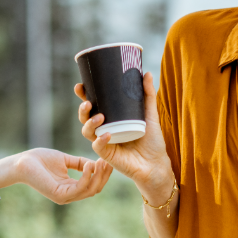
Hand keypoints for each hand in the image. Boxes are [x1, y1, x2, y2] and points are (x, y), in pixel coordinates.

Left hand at [0, 149, 112, 203]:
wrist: (23, 161)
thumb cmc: (40, 159)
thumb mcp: (65, 160)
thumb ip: (79, 163)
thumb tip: (94, 163)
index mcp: (70, 188)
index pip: (92, 185)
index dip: (102, 174)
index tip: (108, 160)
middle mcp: (69, 195)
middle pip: (94, 190)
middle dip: (104, 176)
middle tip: (108, 161)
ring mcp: (64, 197)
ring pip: (89, 190)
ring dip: (98, 176)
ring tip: (101, 162)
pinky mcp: (59, 195)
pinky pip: (79, 188)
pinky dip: (87, 176)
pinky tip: (89, 165)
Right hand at [75, 72, 174, 202]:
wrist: (157, 164)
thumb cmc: (152, 141)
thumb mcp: (150, 115)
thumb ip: (147, 95)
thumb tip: (146, 73)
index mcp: (111, 119)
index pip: (94, 106)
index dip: (84, 96)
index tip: (80, 86)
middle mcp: (104, 130)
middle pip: (85, 118)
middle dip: (82, 109)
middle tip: (87, 102)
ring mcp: (104, 143)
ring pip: (87, 132)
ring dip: (89, 123)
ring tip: (99, 116)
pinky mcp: (108, 155)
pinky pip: (98, 147)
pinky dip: (100, 140)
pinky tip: (107, 134)